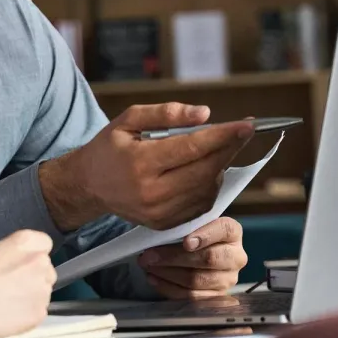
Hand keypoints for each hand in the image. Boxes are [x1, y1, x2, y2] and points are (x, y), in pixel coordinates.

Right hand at [0, 230, 55, 337]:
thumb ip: (9, 254)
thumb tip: (11, 264)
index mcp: (26, 242)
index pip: (44, 243)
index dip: (32, 254)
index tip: (21, 262)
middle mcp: (40, 263)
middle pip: (46, 269)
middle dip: (33, 276)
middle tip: (12, 285)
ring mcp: (42, 290)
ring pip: (43, 292)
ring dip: (30, 296)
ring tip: (6, 302)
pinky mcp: (39, 313)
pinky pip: (38, 312)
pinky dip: (26, 314)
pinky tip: (7, 314)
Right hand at [39, 103, 253, 230]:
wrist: (89, 184)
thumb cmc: (110, 147)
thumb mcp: (128, 119)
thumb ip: (166, 113)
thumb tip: (204, 114)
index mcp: (140, 162)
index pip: (192, 148)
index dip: (223, 136)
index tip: (247, 125)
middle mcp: (150, 192)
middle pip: (205, 170)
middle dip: (229, 149)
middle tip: (241, 132)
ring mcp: (159, 212)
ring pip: (207, 189)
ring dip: (219, 167)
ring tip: (214, 149)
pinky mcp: (164, 224)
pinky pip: (201, 204)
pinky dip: (209, 185)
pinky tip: (202, 170)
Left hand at [138, 217, 247, 298]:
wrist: (201, 251)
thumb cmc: (191, 233)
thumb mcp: (190, 222)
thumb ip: (182, 223)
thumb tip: (158, 229)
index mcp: (232, 232)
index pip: (223, 230)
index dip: (204, 236)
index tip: (186, 242)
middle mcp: (236, 256)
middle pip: (208, 259)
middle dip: (173, 257)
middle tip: (149, 255)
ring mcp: (228, 279)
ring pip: (197, 280)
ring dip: (167, 273)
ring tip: (148, 266)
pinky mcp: (217, 296)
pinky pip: (191, 297)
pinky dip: (168, 287)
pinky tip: (154, 278)